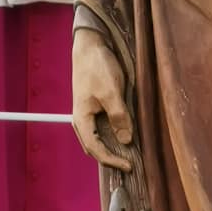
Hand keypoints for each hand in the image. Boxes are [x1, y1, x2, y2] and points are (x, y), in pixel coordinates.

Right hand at [72, 29, 132, 171]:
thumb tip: (126, 140)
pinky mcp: (95, 104)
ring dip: (113, 145)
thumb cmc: (98, 67)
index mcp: (81, 119)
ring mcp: (88, 111)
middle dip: (111, 156)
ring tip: (130, 151)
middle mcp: (82, 119)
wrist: (90, 45)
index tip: (129, 165)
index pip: (95, 149)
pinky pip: (103, 124)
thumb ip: (119, 117)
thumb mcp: (112, 93)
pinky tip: (125, 131)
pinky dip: (113, 132)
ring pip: (99, 136)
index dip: (112, 160)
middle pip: (95, 146)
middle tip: (130, 162)